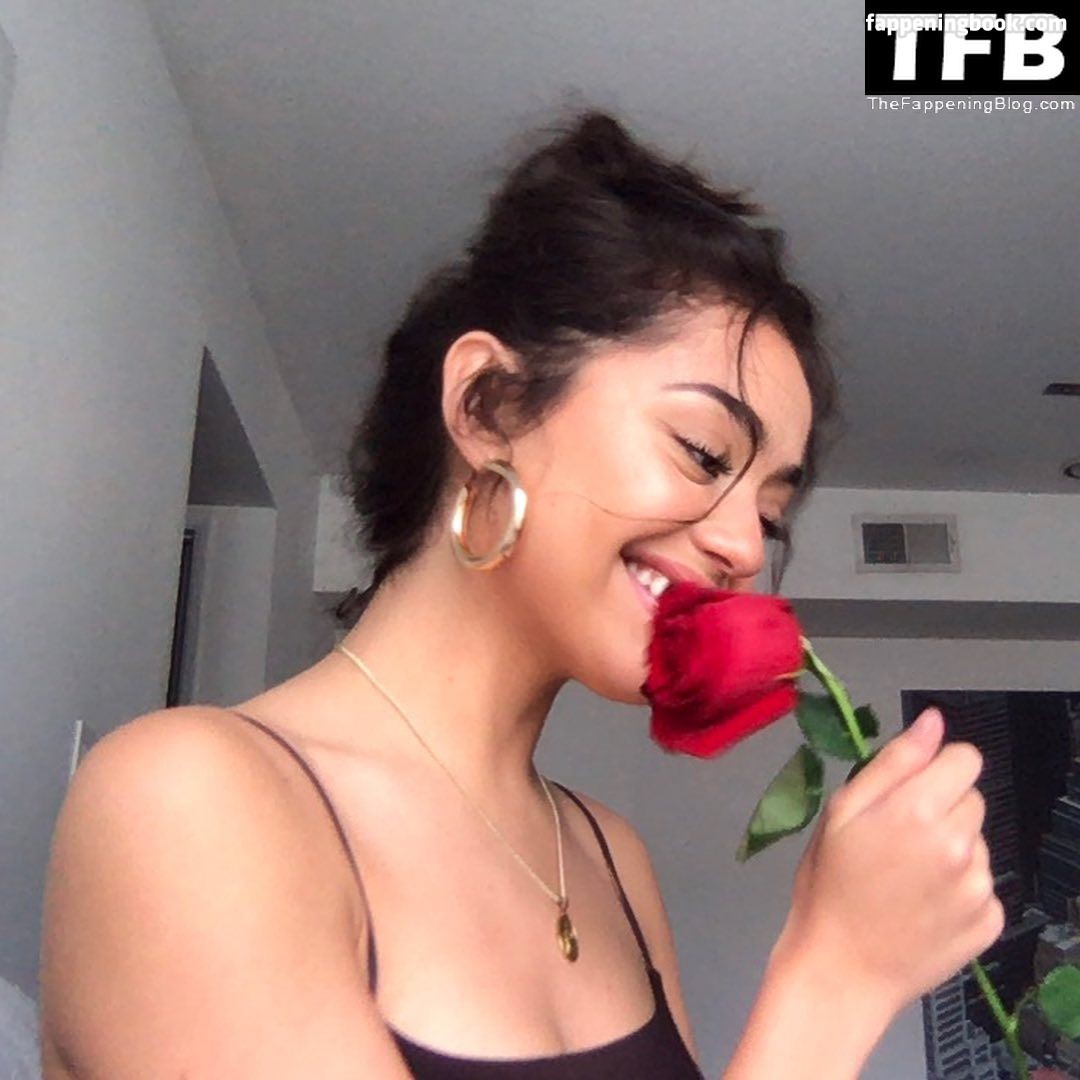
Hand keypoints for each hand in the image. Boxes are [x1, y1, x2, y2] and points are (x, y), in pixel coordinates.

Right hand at [773, 707, 1004, 1018]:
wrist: (840, 971)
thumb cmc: (828, 885)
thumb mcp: (841, 812)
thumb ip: (893, 762)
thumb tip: (933, 721)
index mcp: (919, 810)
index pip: (965, 758)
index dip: (936, 769)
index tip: (907, 793)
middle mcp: (960, 846)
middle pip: (971, 798)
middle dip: (940, 808)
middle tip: (896, 839)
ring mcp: (979, 888)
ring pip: (977, 841)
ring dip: (951, 848)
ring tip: (907, 877)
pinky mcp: (989, 922)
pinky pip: (983, 885)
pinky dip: (960, 890)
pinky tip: (924, 906)